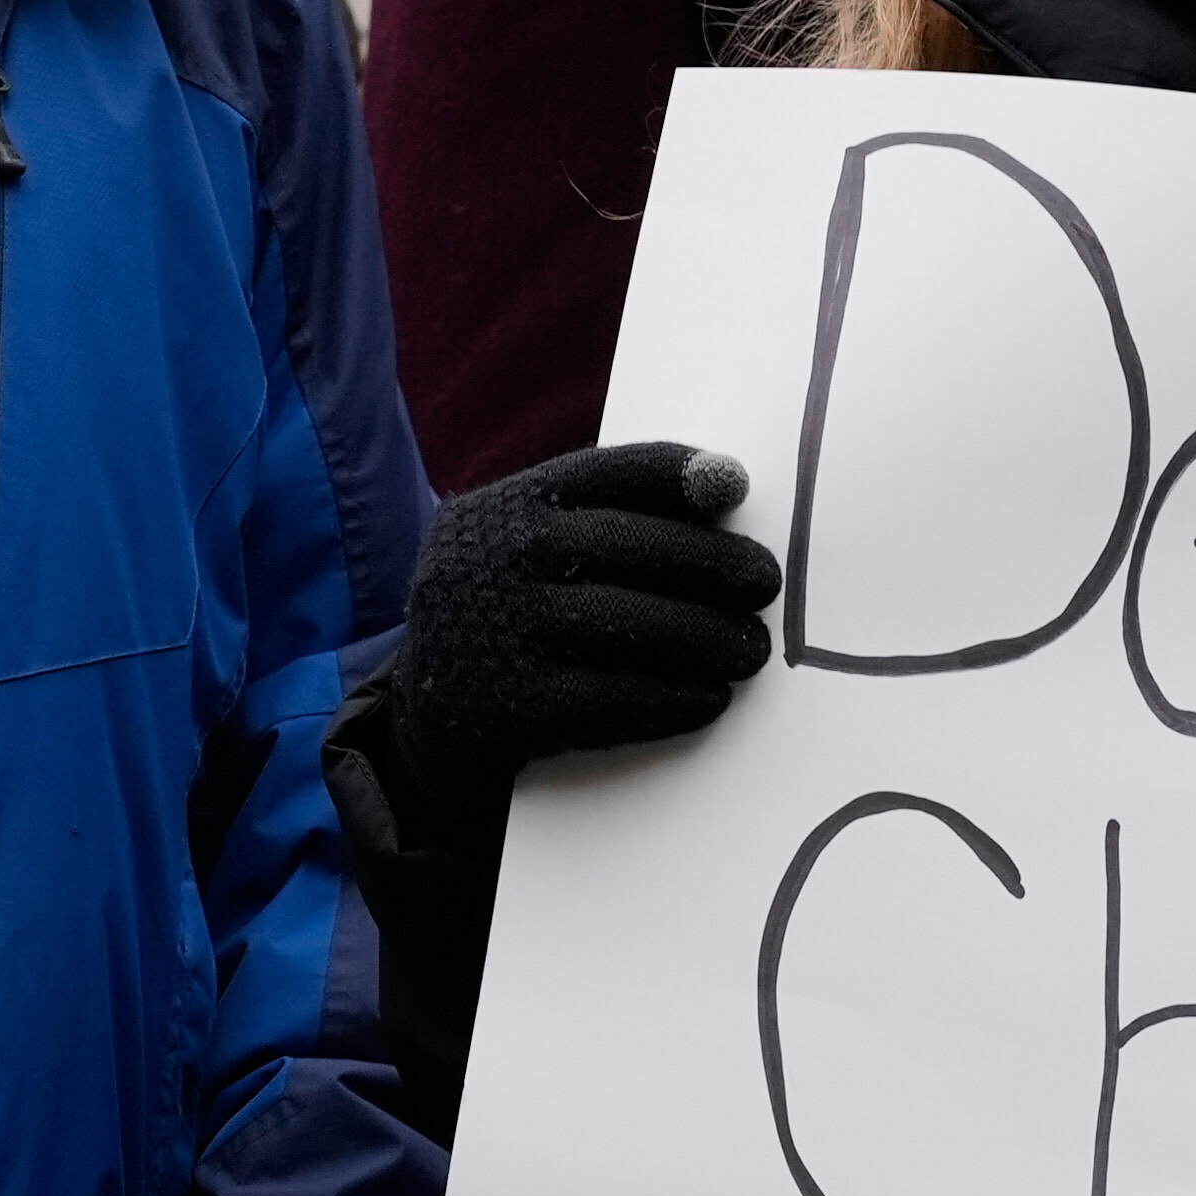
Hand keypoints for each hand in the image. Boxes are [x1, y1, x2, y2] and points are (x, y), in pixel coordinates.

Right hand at [370, 440, 778, 817]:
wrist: (430, 721)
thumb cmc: (513, 620)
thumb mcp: (529, 554)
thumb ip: (601, 525)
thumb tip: (722, 499)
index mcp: (506, 507)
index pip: (603, 474)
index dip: (674, 475)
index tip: (734, 485)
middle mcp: (495, 559)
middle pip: (623, 547)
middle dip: (709, 563)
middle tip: (764, 584)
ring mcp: (495, 633)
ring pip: (620, 624)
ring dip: (702, 636)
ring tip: (750, 649)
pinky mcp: (506, 709)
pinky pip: (606, 699)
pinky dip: (669, 698)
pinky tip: (709, 698)